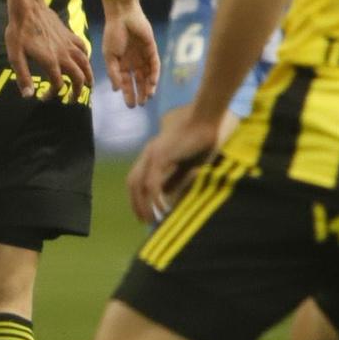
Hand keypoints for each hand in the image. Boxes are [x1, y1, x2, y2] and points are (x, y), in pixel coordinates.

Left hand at [4, 0, 93, 100]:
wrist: (29, 7)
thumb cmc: (19, 31)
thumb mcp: (15, 55)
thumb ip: (23, 76)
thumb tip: (28, 96)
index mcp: (51, 61)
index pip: (58, 85)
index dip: (52, 94)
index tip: (44, 97)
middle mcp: (64, 55)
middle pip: (78, 77)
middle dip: (77, 91)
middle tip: (72, 100)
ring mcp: (69, 44)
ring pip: (85, 63)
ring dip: (88, 76)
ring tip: (87, 86)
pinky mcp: (70, 35)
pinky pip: (83, 48)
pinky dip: (86, 58)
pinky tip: (84, 61)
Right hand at [98, 0, 160, 108]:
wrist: (122, 16)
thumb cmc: (113, 34)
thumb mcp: (109, 56)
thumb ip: (113, 73)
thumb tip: (116, 90)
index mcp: (121, 63)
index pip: (126, 82)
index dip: (128, 94)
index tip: (130, 106)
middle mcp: (133, 61)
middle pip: (138, 81)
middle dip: (140, 93)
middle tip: (141, 105)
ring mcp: (143, 55)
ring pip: (147, 74)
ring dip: (149, 86)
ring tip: (148, 97)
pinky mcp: (152, 49)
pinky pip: (154, 64)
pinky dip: (154, 74)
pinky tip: (152, 83)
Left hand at [127, 106, 219, 223]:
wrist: (206, 119)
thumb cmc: (201, 140)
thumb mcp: (186, 164)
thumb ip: (175, 178)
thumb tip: (165, 196)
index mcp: (154, 153)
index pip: (137, 178)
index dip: (137, 197)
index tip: (143, 213)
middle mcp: (148, 153)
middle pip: (132, 182)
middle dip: (135, 203)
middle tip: (144, 220)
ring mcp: (152, 153)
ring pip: (138, 184)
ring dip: (142, 204)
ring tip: (152, 219)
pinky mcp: (160, 156)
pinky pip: (152, 182)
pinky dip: (155, 198)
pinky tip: (163, 209)